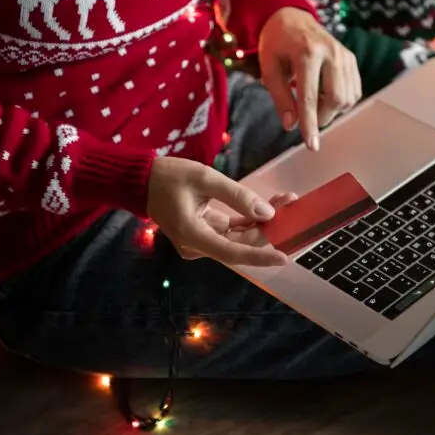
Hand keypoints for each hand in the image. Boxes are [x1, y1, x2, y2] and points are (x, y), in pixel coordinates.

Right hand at [146, 157, 292, 266]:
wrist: (142, 180)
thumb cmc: (169, 177)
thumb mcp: (205, 179)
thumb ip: (237, 196)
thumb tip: (266, 214)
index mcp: (193, 235)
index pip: (232, 253)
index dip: (260, 256)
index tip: (284, 257)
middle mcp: (198, 245)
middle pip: (240, 244)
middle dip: (268, 228)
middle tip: (292, 206)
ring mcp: (202, 241)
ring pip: (239, 238)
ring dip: (262, 223)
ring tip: (285, 201)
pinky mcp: (206, 233)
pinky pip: (232, 231)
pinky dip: (250, 220)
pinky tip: (269, 207)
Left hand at [258, 7, 361, 151]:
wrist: (290, 17)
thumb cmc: (276, 44)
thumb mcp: (269, 68)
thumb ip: (280, 97)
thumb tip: (291, 126)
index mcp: (307, 52)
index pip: (309, 97)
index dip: (310, 124)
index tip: (311, 145)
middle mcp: (331, 52)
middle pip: (335, 99)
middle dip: (321, 117)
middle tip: (306, 117)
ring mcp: (345, 54)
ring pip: (347, 98)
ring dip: (331, 111)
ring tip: (314, 103)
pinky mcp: (351, 59)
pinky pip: (354, 91)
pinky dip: (341, 102)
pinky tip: (326, 97)